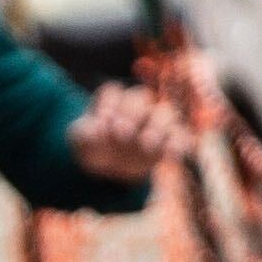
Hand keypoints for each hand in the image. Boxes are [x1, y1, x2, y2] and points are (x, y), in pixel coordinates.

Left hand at [67, 81, 188, 181]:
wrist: (109, 169)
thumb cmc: (94, 146)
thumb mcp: (82, 140)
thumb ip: (88, 132)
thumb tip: (102, 129)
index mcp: (113, 99)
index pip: (114, 92)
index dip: (109, 105)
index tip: (104, 121)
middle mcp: (137, 105)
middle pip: (142, 97)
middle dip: (133, 113)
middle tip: (123, 133)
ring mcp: (156, 121)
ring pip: (165, 112)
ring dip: (158, 126)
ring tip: (147, 144)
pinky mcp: (169, 138)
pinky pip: (179, 136)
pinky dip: (178, 143)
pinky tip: (172, 153)